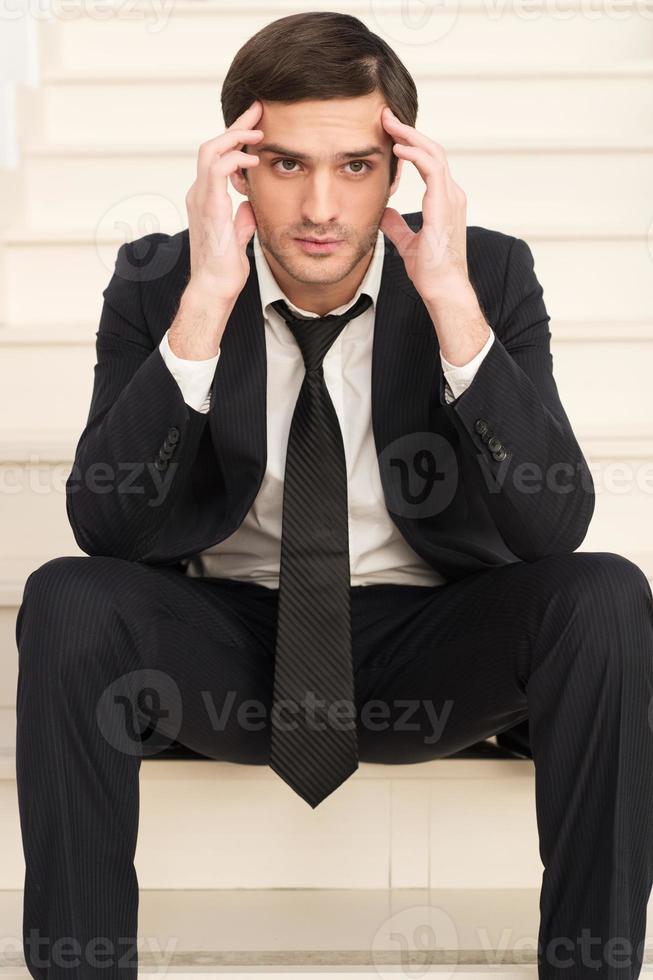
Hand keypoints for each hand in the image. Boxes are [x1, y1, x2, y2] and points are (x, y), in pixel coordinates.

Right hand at [185, 100, 263, 303]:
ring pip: (211, 150)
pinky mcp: (209, 207)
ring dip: (235, 136)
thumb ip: (242, 218)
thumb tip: (250, 205)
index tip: (256, 125)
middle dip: (236, 125)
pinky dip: (235, 159)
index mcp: (206, 199)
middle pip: (212, 145)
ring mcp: (201, 198)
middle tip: (258, 110)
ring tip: (258, 130)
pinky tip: (253, 160)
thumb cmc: (225, 269)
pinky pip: (218, 170)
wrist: (214, 288)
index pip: (217, 158)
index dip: (235, 139)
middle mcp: (199, 194)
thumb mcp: (238, 237)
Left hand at [379, 107, 470, 303]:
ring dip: (410, 135)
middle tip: (386, 115)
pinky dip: (415, 154)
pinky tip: (397, 147)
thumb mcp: (407, 243)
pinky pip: (432, 169)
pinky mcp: (444, 205)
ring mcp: (450, 198)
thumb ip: (397, 225)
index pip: (429, 162)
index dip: (411, 144)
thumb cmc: (430, 271)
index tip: (389, 132)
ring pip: (433, 153)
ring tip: (388, 122)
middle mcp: (451, 194)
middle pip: (432, 150)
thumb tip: (383, 213)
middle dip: (409, 130)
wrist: (443, 288)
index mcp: (444, 201)